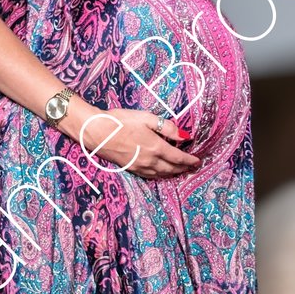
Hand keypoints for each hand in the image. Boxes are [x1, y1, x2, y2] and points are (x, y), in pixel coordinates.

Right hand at [80, 108, 199, 178]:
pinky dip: (159, 175)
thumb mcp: (146, 118)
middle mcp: (150, 160)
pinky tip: (160, 173)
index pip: (179, 157)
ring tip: (179, 171)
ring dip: (173, 173)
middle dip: (183, 168)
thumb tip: (185, 136)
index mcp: (156, 147)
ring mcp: (139, 166)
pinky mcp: (130, 168)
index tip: (198, 160)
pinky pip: (150, 175)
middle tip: (192, 167)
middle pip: (172, 168)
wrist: (97, 132)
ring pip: (161, 174)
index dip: (190, 160)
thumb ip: (167, 127)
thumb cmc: (121, 121)